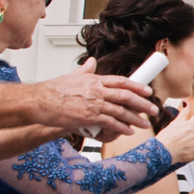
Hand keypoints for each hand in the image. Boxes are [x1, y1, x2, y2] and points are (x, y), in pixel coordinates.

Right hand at [30, 63, 160, 137]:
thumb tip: (92, 62)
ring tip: (145, 124)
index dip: (137, 87)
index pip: (122, 81)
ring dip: (135, 118)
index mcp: (95, 80)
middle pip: (126, 96)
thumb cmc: (53, 90)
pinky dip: (122, 127)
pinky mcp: (89, 117)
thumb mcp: (72, 76)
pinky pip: (110, 123)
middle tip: (153, 109)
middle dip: (142, 104)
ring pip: (121, 111)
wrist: (40, 101)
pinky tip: (129, 131)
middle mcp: (97, 90)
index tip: (147, 91)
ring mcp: (94, 104)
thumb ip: (85, 70)